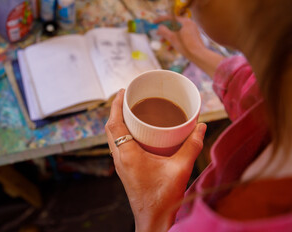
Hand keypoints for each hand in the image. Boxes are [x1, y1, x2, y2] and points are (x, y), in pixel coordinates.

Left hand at [105, 89, 206, 231]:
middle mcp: (120, 158)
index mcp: (128, 154)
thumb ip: (192, 146)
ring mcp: (120, 165)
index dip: (115, 105)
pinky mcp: (125, 170)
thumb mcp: (181, 169)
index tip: (122, 91)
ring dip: (116, 122)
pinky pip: (118, 145)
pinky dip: (121, 133)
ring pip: (112, 137)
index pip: (114, 123)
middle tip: (126, 98)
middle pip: (110, 128)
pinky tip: (135, 133)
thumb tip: (201, 126)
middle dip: (115, 110)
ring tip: (129, 111)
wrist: (153, 219)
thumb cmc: (163, 197)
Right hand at [156, 16, 224, 77]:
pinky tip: (170, 48)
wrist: (199, 55)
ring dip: (168, 37)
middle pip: (174, 25)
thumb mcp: (172, 38)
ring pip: (177, 32)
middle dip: (164, 31)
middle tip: (157, 34)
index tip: (154, 22)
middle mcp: (189, 24)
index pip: (171, 17)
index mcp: (186, 21)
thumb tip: (159, 27)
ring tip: (162, 42)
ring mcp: (192, 31)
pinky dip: (175, 41)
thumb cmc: (186, 46)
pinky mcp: (192, 38)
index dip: (160, 19)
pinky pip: (181, 37)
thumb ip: (164, 31)